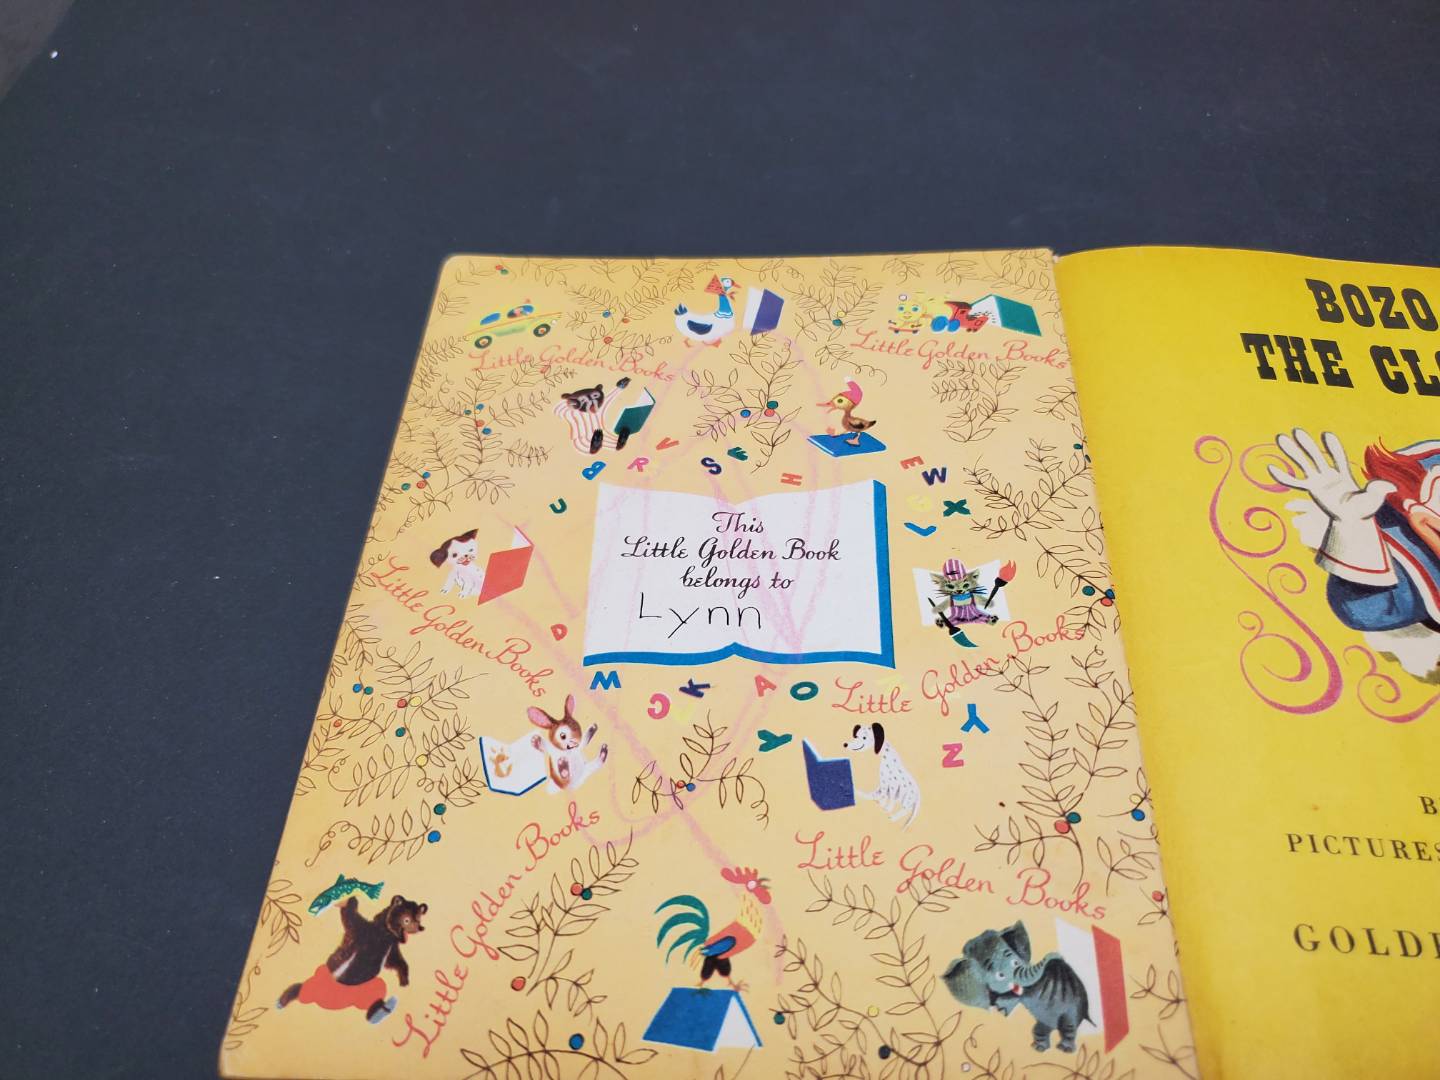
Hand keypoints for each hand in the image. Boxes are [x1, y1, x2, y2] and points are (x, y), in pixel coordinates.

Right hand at [1268, 429, 1394, 523]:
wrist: (1352, 518)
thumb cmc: (1363, 507)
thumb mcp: (1373, 499)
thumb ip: (1377, 490)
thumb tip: (1388, 486)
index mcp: (1344, 474)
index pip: (1338, 458)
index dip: (1332, 448)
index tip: (1326, 435)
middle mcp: (1329, 474)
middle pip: (1316, 456)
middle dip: (1306, 444)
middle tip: (1296, 431)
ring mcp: (1318, 481)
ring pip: (1303, 463)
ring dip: (1292, 452)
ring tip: (1281, 438)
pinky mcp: (1311, 490)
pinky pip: (1295, 482)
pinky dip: (1283, 476)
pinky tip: (1271, 468)